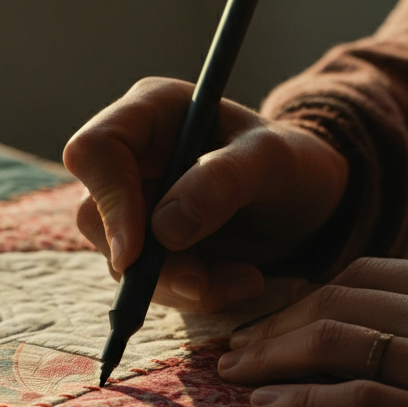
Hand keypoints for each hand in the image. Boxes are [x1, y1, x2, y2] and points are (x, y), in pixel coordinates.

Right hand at [62, 77, 347, 310]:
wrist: (312, 202)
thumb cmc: (294, 164)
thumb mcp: (274, 161)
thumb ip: (223, 181)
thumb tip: (163, 229)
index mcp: (151, 112)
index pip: (95, 150)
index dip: (109, 201)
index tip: (138, 252)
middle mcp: (134, 157)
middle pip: (97, 215)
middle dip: (149, 262)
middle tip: (202, 284)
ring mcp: (139, 204)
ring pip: (123, 260)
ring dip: (179, 284)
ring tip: (245, 280)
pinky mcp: (153, 246)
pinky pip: (153, 283)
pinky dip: (196, 294)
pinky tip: (242, 283)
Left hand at [217, 258, 407, 406]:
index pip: (362, 273)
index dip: (307, 295)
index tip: (276, 318)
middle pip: (336, 303)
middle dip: (274, 324)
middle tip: (233, 348)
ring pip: (335, 343)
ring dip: (272, 358)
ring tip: (232, 375)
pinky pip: (357, 401)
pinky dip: (303, 402)